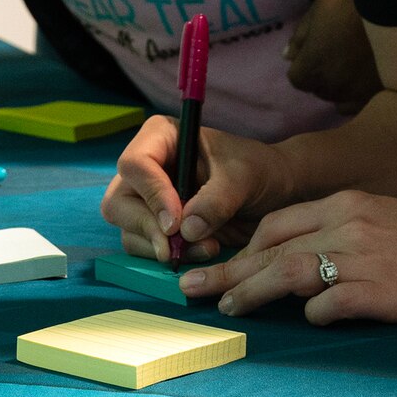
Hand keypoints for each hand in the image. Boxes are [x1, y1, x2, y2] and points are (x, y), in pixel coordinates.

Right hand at [101, 118, 281, 261]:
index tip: (175, 223)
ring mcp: (149, 200)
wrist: (276, 193)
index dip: (151, 194)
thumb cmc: (260, 171)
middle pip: (119, 202)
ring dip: (162, 248)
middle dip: (147, 228)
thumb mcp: (244, 178)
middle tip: (177, 249)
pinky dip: (170, 257)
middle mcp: (148, 168)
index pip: (135, 164)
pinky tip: (203, 253)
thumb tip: (185, 229)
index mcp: (162, 138)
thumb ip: (216, 200)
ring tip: (208, 249)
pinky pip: (146, 249)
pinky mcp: (158, 227)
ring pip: (129, 230)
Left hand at [180, 191, 396, 324]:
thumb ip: (340, 231)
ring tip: (227, 307)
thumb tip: (304, 261)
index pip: (277, 223)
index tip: (227, 264)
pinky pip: (328, 305)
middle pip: (270, 247)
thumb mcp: (380, 217)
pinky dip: (313, 313)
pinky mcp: (376, 291)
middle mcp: (345, 225)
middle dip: (228, 268)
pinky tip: (308, 320)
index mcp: (344, 204)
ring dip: (251, 291)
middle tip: (194, 285)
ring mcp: (359, 258)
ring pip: (286, 273)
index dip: (246, 246)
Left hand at [284, 0, 381, 114]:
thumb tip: (289, 57)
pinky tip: (367, 76)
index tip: (316, 48)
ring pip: (341, 99)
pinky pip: (364, 103)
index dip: (304, 63)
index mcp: (312, 68)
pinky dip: (361, 93)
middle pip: (320, 89)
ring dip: (342, 86)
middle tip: (336, 52)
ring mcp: (360, 93)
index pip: (298, 78)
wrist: (394, 2)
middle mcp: (334, 87)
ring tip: (353, 65)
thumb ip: (300, 39)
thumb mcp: (316, 13)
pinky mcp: (383, 92)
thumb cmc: (348, 2)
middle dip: (322, 74)